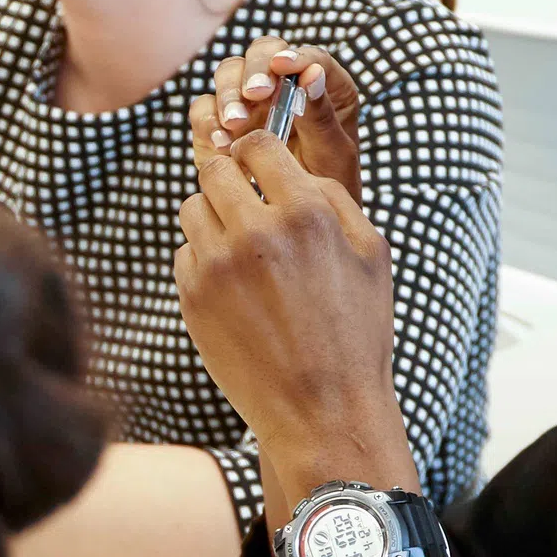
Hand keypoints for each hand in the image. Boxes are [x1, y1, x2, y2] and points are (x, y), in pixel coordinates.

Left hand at [174, 131, 415, 485]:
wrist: (323, 412)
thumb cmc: (356, 333)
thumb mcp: (371, 255)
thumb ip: (333, 198)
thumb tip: (293, 168)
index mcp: (307, 213)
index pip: (258, 144)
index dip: (256, 152)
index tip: (257, 167)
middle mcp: (257, 232)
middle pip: (214, 170)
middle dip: (228, 181)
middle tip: (244, 205)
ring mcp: (218, 266)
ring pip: (191, 209)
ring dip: (211, 219)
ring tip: (241, 250)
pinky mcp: (192, 297)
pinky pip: (184, 254)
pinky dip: (202, 262)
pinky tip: (234, 289)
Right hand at [188, 39, 361, 197]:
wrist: (295, 229)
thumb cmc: (325, 191)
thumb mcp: (332, 157)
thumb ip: (322, 117)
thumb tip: (311, 74)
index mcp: (322, 87)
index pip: (308, 57)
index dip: (295, 56)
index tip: (284, 67)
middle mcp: (282, 87)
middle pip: (262, 53)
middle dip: (255, 69)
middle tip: (256, 93)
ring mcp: (248, 103)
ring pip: (228, 74)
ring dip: (229, 94)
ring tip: (235, 124)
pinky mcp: (218, 125)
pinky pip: (204, 110)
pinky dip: (208, 122)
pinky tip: (222, 145)